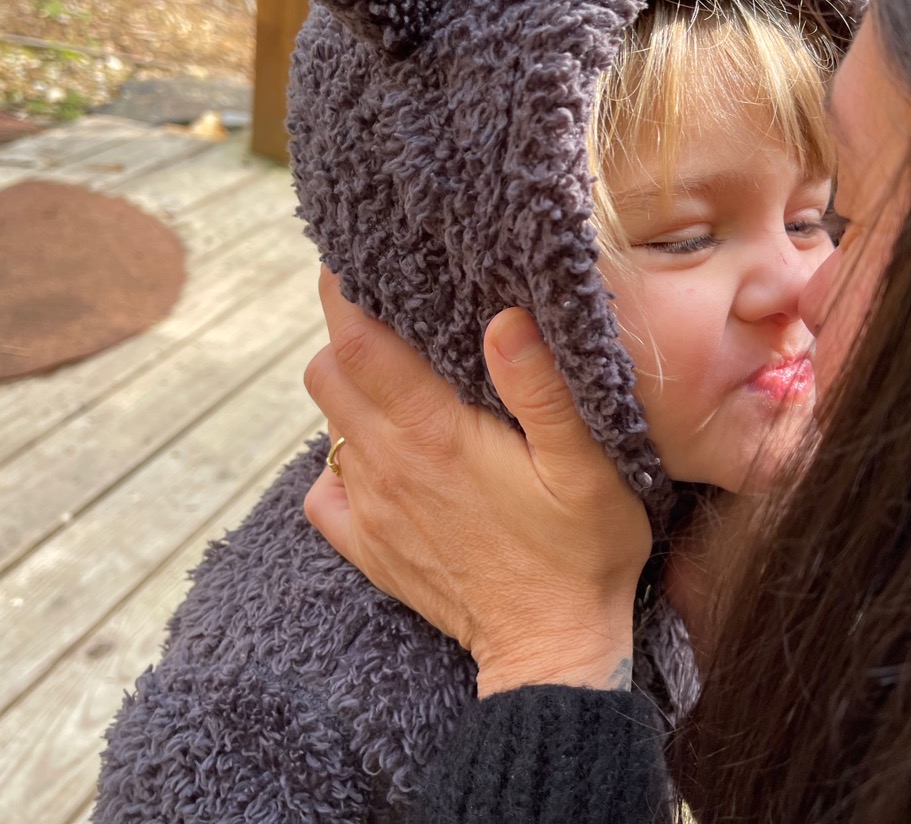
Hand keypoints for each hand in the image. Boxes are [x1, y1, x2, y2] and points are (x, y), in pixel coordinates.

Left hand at [303, 267, 651, 696]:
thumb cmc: (582, 552)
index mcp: (433, 435)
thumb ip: (543, 391)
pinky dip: (340, 464)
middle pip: (326, 374)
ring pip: (327, 426)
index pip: (356, 342)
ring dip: (350, 394)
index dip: (346, 293)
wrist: (553, 650)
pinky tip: (386, 460)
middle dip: (344, 334)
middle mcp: (386, 466)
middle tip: (389, 313)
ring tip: (397, 378)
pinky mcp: (368, 547)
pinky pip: (324, 491)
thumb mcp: (587, 467)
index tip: (358, 260)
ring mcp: (370, 509)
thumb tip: (505, 318)